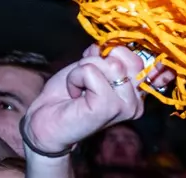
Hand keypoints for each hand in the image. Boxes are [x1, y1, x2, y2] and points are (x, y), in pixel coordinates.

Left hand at [23, 46, 172, 154]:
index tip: (94, 70)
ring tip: (79, 87)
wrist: (48, 122)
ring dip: (84, 70)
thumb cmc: (68, 96)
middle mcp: (136, 101)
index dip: (111, 54)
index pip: (136, 59)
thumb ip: (104, 58)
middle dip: (97, 61)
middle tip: (86, 79)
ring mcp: (126, 106)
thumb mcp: (90, 68)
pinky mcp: (109, 107)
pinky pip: (91, 72)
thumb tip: (105, 47)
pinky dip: (75, 78)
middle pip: (124, 58)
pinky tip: (75, 93)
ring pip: (110, 64)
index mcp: (136, 93)